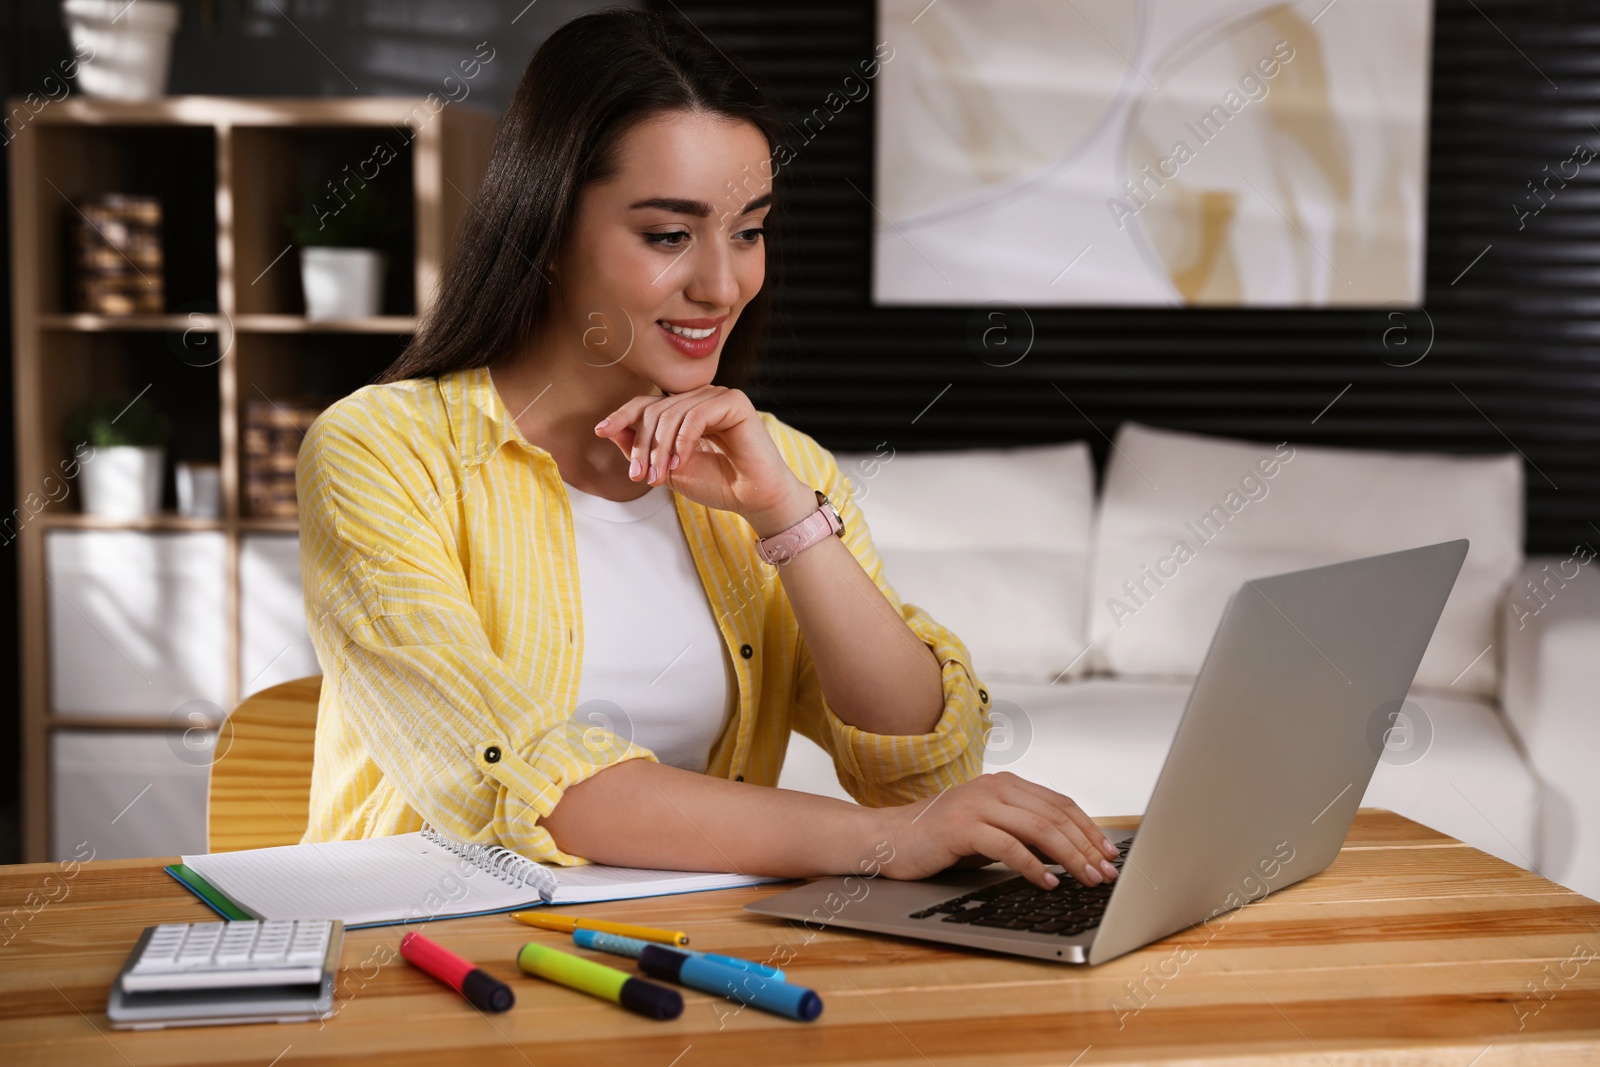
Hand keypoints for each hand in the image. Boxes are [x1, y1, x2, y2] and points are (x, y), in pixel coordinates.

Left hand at [594, 384, 814, 533]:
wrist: (754, 498)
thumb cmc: (718, 484)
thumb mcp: (667, 468)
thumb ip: (640, 448)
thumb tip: (609, 427)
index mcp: (685, 411)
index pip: (646, 404)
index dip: (622, 415)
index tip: (600, 431)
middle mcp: (700, 399)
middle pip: (655, 409)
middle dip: (642, 445)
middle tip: (641, 477)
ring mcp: (718, 397)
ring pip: (672, 413)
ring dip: (660, 448)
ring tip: (660, 475)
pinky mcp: (734, 402)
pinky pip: (696, 414)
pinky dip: (683, 440)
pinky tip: (682, 461)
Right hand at [875, 772, 1121, 889]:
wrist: (889, 839)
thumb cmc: (941, 839)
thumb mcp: (990, 831)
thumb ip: (1024, 833)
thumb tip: (1071, 854)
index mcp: (1005, 784)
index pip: (1060, 804)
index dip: (1090, 830)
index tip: (1109, 855)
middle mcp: (994, 788)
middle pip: (1055, 816)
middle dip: (1087, 847)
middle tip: (1106, 873)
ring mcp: (977, 804)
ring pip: (1038, 829)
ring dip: (1069, 857)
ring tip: (1086, 879)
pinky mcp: (961, 827)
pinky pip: (1008, 846)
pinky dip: (1032, 866)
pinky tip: (1047, 882)